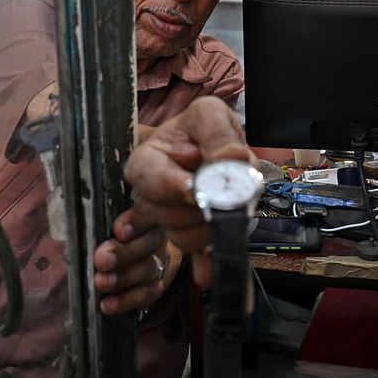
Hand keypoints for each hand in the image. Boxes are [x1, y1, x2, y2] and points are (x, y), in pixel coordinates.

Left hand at [94, 199, 181, 314]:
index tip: (118, 230)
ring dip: (121, 278)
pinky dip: (125, 300)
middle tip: (101, 258)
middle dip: (122, 253)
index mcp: (151, 215)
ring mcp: (162, 262)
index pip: (146, 215)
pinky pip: (145, 294)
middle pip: (147, 244)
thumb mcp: (123, 218)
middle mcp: (160, 238)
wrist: (157, 247)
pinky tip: (108, 303)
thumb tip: (82, 230)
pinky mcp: (159, 285)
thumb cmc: (131, 230)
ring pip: (146, 270)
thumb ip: (108, 222)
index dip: (134, 222)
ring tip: (101, 282)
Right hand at [124, 96, 255, 285]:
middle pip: (171, 216)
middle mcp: (151, 197)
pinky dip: (211, 261)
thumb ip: (218, 133)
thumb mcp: (209, 114)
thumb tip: (231, 160)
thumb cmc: (200, 130)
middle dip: (207, 203)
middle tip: (228, 183)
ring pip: (185, 239)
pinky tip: (220, 248)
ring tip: (228, 198)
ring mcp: (170, 221)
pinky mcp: (192, 239)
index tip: (197, 188)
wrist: (207, 147)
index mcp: (147, 163)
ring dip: (216, 223)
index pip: (151, 183)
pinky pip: (197, 264)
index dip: (177, 188)